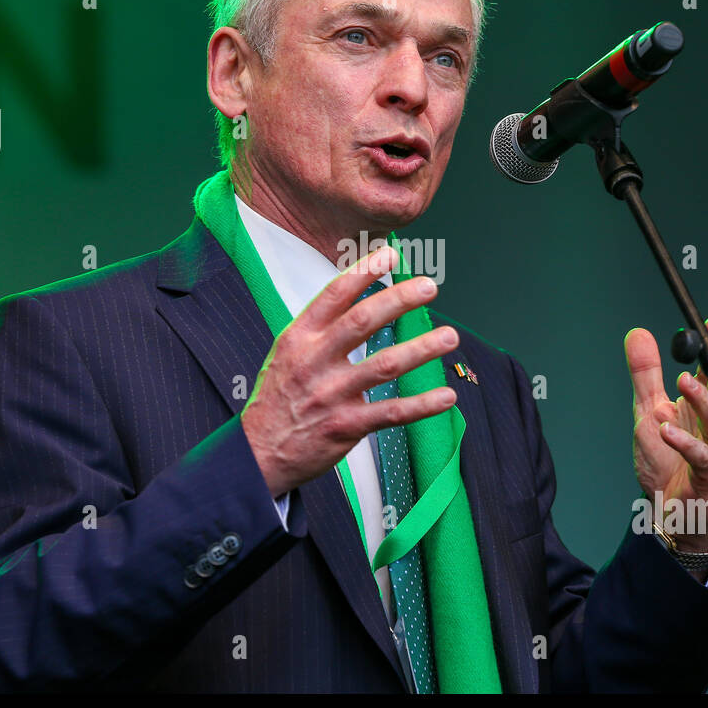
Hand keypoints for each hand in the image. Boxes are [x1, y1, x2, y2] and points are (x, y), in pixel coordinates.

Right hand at [241, 243, 458, 497]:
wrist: (257, 452)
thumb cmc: (279, 398)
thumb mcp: (288, 354)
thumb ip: (321, 329)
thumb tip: (360, 297)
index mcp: (300, 338)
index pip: (334, 295)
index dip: (364, 273)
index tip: (391, 255)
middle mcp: (314, 361)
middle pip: (362, 321)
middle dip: (399, 299)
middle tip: (429, 286)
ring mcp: (331, 394)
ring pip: (385, 365)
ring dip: (422, 349)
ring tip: (450, 336)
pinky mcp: (346, 426)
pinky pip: (392, 412)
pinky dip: (423, 404)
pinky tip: (446, 396)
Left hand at [624, 318, 707, 553]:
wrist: (669, 512)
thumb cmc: (665, 462)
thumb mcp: (648, 411)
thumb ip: (645, 375)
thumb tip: (638, 333)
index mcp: (702, 408)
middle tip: (698, 351)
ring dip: (703, 401)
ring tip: (682, 382)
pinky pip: (702, 456)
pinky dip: (684, 442)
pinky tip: (665, 429)